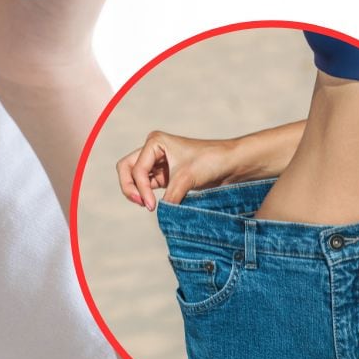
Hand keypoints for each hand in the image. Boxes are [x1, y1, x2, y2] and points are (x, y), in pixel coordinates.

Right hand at [116, 131, 232, 209]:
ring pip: (135, 178)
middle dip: (129, 187)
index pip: (137, 169)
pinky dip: (147, 196)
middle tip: (141, 203)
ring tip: (148, 206)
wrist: (232, 164)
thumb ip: (168, 198)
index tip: (152, 206)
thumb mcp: (186, 179)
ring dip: (137, 192)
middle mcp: (153, 150)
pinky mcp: (165, 176)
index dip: (141, 189)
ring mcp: (158, 163)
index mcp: (155, 142)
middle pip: (127, 169)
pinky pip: (147, 186)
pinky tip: (154, 205)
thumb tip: (158, 216)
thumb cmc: (211, 161)